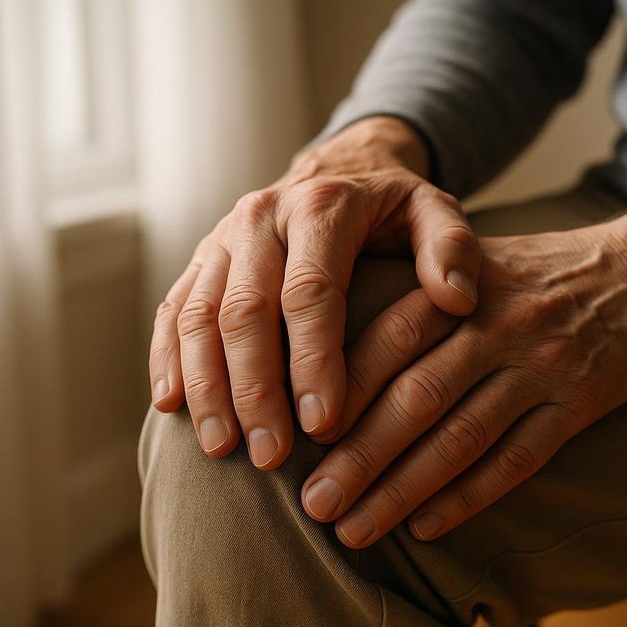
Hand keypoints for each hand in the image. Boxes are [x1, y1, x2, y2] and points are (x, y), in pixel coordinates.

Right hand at [147, 117, 481, 466]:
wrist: (340, 169)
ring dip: (207, 385)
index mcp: (321, 208)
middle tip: (270, 456)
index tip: (323, 423)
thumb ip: (453, 248)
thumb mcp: (435, 212)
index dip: (313, 359)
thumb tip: (458, 298)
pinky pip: (174, 309)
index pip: (310, 291)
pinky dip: (168, 357)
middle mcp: (260, 217)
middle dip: (255, 388)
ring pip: (199, 315)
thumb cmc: (393, 209)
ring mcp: (222, 238)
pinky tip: (171, 406)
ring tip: (221, 448)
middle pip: (245, 310)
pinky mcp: (202, 259)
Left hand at [301, 173, 626, 546]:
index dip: (342, 389)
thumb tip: (338, 349)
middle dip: (359, 456)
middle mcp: (497, 326)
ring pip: (461, 437)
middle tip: (314, 503)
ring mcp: (541, 367)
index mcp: (462, 286)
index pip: (389, 339)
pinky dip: (469, 497)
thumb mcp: (477, 261)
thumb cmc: (542, 273)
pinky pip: (518, 460)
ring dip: (402, 490)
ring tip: (355, 529)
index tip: (299, 435)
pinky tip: (427, 528)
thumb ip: (418, 294)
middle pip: (417, 397)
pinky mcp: (579, 404)